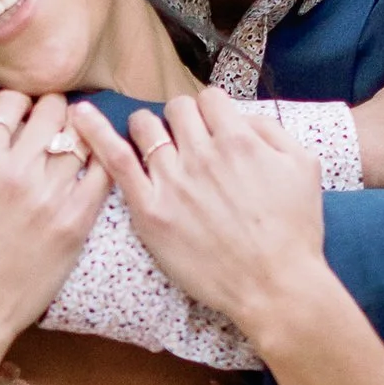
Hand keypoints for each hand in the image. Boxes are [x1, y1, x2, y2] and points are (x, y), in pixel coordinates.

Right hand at [0, 91, 106, 361]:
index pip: (10, 101)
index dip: (12, 102)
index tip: (13, 116)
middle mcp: (16, 172)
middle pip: (50, 111)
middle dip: (48, 110)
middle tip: (45, 125)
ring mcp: (49, 199)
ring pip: (79, 138)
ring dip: (76, 131)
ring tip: (69, 141)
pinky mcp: (74, 226)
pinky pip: (102, 176)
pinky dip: (103, 160)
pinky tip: (93, 164)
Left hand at [72, 92, 328, 345]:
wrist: (274, 285)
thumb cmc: (294, 231)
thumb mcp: (303, 166)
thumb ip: (270, 130)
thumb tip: (239, 116)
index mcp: (239, 140)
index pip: (210, 99)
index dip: (211, 112)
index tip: (211, 128)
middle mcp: (203, 153)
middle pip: (177, 110)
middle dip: (182, 120)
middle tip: (187, 144)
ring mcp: (173, 181)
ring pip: (146, 128)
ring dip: (150, 130)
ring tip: (154, 146)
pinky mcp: (149, 211)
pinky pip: (116, 161)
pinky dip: (96, 133)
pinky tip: (80, 116)